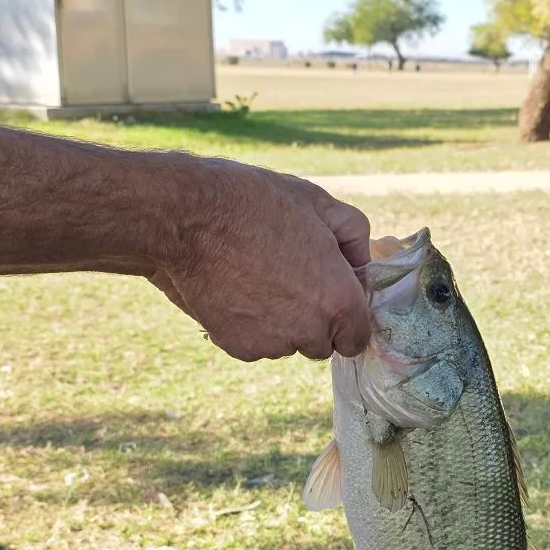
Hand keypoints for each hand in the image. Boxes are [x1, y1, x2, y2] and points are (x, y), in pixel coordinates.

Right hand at [152, 162, 371, 361]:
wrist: (190, 217)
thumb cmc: (256, 203)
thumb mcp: (318, 202)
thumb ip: (353, 236)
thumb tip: (360, 264)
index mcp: (338, 299)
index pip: (357, 338)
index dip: (346, 318)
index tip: (330, 297)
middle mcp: (309, 331)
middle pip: (321, 344)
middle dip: (312, 320)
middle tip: (288, 278)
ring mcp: (270, 343)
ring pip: (285, 343)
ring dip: (280, 323)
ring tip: (257, 277)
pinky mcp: (235, 347)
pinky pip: (253, 343)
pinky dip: (248, 324)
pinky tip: (235, 289)